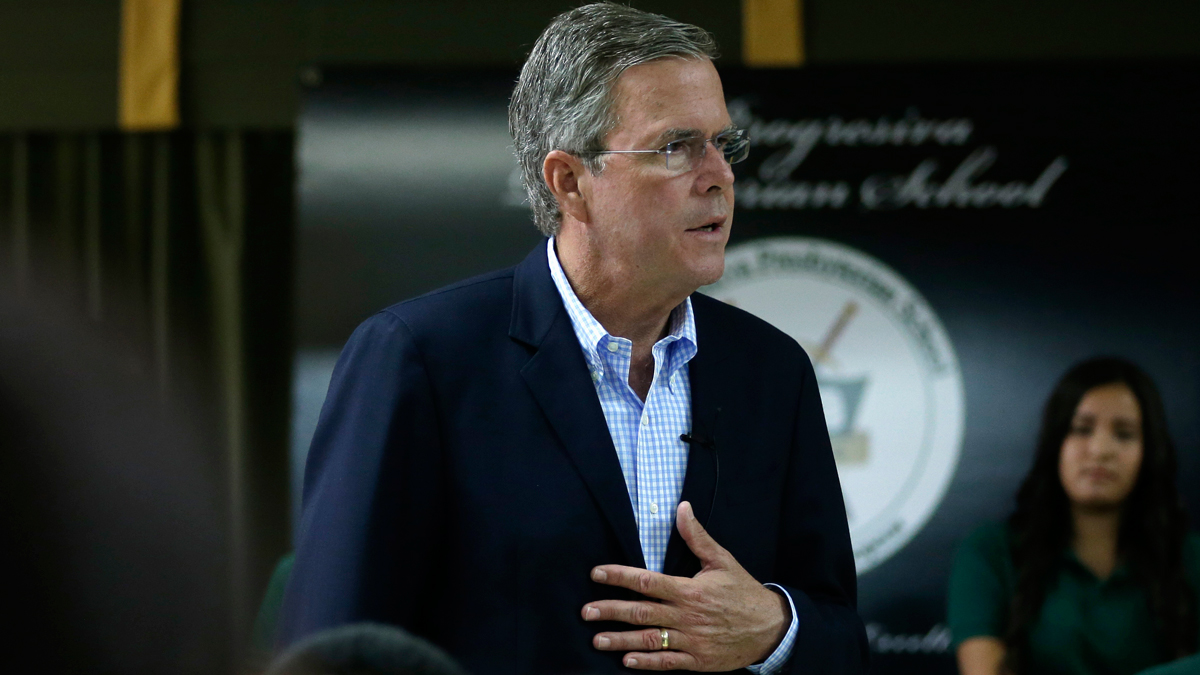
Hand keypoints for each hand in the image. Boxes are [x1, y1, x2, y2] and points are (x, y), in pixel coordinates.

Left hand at [581, 501, 789, 670]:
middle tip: (585, 612)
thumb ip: (697, 537)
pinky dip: (646, 662)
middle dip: (610, 611)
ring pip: (649, 640)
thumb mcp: (721, 560)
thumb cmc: (743, 591)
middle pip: (640, 612)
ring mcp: (691, 640)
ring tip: (597, 640)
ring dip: (620, 640)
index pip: (647, 581)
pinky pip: (667, 662)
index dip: (618, 577)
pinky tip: (627, 661)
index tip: (596, 574)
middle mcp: (687, 615)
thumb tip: (682, 508)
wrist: (771, 627)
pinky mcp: (698, 660)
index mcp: (689, 589)